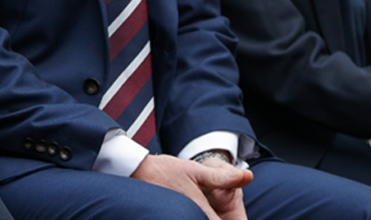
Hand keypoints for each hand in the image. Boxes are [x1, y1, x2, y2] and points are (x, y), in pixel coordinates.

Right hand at [131, 154, 252, 219]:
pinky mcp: (169, 219)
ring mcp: (179, 219)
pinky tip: (194, 211)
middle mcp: (191, 218)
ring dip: (205, 216)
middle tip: (210, 206)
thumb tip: (248, 175)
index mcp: (200, 210)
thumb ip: (221, 177)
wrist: (137, 171)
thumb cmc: (166, 170)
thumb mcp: (195, 170)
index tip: (233, 217)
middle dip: (219, 219)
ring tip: (202, 207)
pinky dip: (194, 217)